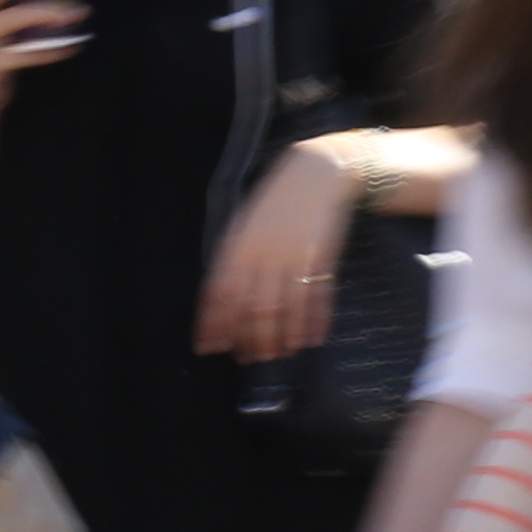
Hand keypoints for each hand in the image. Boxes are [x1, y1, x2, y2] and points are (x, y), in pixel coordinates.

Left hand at [200, 141, 361, 361]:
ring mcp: (293, 256)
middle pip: (252, 308)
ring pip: (284, 308)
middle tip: (249, 359)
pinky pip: (316, 298)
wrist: (317, 173)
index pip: (219, 293)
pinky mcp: (321, 257)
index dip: (213, 323)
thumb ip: (233, 256)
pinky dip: (313, 322)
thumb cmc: (275, 200)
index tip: (209, 347)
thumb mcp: (244, 223)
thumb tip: (221, 296)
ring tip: (278, 354)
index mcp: (237, 245)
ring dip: (280, 337)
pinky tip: (309, 339)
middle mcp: (263, 253)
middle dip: (249, 339)